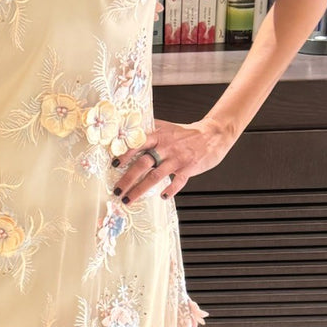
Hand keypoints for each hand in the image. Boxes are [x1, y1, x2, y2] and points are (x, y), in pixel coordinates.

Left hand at [110, 117, 235, 202]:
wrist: (212, 134)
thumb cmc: (186, 133)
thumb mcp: (166, 127)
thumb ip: (149, 130)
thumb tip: (128, 131)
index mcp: (158, 136)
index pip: (137, 144)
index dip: (124, 154)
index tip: (113, 164)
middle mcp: (166, 147)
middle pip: (142, 163)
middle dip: (127, 178)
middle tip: (116, 190)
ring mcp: (177, 159)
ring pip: (155, 176)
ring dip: (140, 189)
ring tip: (129, 199)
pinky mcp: (189, 168)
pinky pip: (178, 182)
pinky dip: (170, 190)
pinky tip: (163, 196)